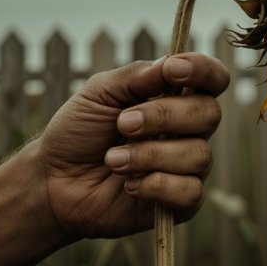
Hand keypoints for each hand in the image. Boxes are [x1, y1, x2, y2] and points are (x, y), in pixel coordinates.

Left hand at [37, 53, 229, 239]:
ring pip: (199, 154)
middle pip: (209, 113)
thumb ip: (137, 75)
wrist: (54, 181)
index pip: (212, 78)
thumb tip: (172, 63)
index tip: (173, 71)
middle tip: (123, 124)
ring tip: (114, 160)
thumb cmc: (79, 132)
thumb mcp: (99, 92)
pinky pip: (191, 191)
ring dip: (150, 155)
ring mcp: (186, 166)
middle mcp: (187, 130)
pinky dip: (157, 185)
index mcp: (174, 97)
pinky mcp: (180, 202)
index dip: (202, 70)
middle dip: (164, 116)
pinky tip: (129, 185)